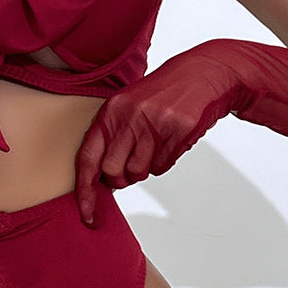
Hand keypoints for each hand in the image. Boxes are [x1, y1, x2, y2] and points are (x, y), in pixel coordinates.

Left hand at [74, 49, 242, 224]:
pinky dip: (164, 163)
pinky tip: (170, 142)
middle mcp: (129, 116)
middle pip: (113, 171)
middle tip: (131, 169)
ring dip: (144, 170)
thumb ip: (111, 137)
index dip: (84, 190)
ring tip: (154, 147)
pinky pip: (162, 167)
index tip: (86, 213)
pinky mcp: (178, 130)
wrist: (203, 74)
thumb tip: (100, 177)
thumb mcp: (128, 106)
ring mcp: (154, 123)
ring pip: (138, 172)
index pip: (88, 157)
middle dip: (120, 179)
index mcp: (111, 111)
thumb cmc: (161, 95)